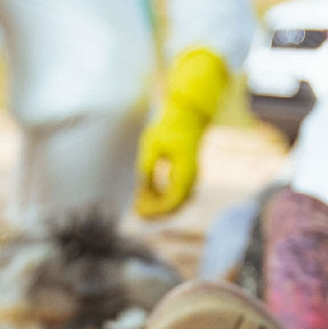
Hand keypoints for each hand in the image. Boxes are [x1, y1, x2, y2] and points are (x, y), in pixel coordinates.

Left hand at [136, 48, 230, 218]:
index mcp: (186, 170)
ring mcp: (191, 179)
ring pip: (175, 202)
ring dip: (157, 205)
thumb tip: (142, 189)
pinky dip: (160, 197)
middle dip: (155, 211)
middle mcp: (192, 178)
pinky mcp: (186, 178)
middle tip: (136, 211)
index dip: (156, 209)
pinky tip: (145, 194)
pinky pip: (174, 194)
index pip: (173, 200)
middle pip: (174, 205)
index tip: (139, 211)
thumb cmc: (168, 127)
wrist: (187, 117)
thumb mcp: (152, 145)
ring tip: (138, 202)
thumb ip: (147, 167)